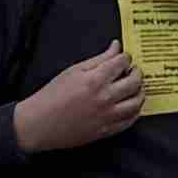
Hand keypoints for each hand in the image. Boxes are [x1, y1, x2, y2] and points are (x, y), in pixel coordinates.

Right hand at [12, 43, 144, 153]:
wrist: (37, 124)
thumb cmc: (52, 96)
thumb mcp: (73, 71)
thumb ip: (99, 58)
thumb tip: (116, 46)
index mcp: (95, 80)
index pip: (122, 62)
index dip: (125, 57)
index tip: (124, 58)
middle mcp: (104, 98)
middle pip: (135, 81)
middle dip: (137, 72)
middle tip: (132, 71)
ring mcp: (106, 116)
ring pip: (136, 102)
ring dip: (140, 92)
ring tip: (135, 87)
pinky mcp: (104, 131)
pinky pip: (129, 121)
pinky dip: (135, 112)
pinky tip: (131, 105)